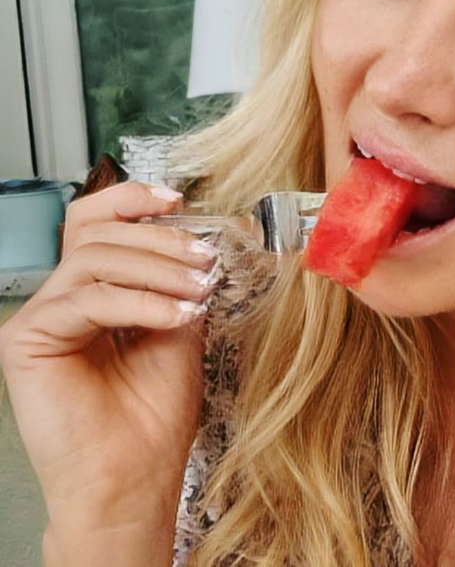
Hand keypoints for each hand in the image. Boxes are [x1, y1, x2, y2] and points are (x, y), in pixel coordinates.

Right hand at [0, 182, 218, 538]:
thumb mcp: (179, 326)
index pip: (96, 223)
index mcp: (94, 290)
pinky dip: (140, 303)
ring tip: (197, 293)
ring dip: (158, 269)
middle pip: (98, 232)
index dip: (132, 200)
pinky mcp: (27, 340)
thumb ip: (178, 280)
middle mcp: (61, 298)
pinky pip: (88, 298)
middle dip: (161, 239)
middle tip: (205, 260)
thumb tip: (207, 236)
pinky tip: (176, 318)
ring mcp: (41, 317)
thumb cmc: (154, 412)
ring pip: (94, 258)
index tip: (179, 202)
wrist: (135, 475)